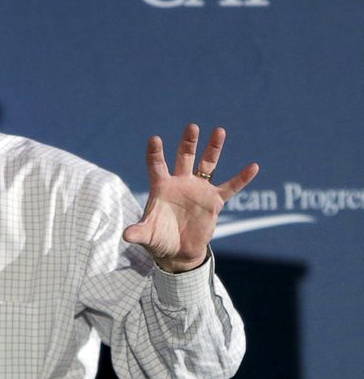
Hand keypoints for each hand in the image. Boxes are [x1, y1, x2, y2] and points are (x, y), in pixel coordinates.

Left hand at [123, 124, 258, 272]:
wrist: (178, 251)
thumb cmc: (159, 239)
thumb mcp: (147, 236)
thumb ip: (138, 232)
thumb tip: (125, 236)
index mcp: (161, 187)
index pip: (156, 165)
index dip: (155, 153)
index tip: (154, 139)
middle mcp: (180, 183)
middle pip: (184, 157)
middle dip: (188, 143)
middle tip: (192, 127)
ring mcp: (198, 190)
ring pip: (207, 164)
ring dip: (213, 149)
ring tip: (219, 131)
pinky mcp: (213, 201)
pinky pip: (230, 187)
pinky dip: (241, 178)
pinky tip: (253, 167)